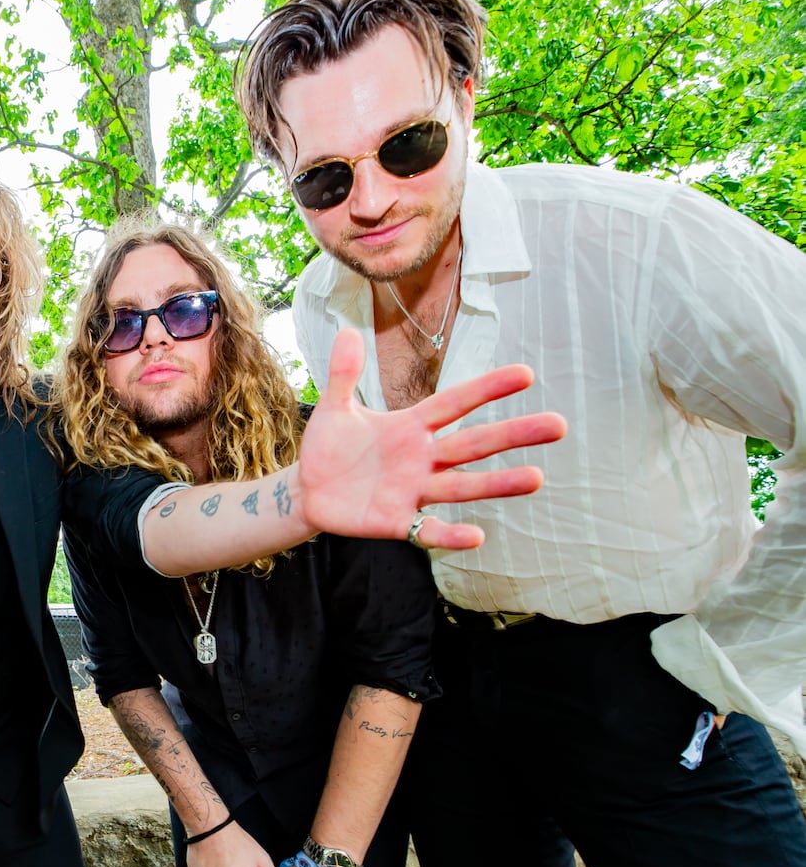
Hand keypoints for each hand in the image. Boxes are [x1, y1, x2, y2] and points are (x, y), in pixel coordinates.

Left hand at [298, 328, 566, 549]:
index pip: (456, 403)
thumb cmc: (328, 447)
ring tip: (536, 479)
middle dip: (514, 434)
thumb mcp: (333, 408)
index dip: (487, 389)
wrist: (308, 491)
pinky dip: (450, 533)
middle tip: (559, 425)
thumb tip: (347, 331)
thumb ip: (344, 374)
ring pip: (462, 486)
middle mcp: (422, 458)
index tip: (527, 374)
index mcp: (411, 426)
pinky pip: (429, 530)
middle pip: (474, 444)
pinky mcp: (397, 522)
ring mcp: (413, 491)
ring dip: (498, 484)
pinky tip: (477, 535)